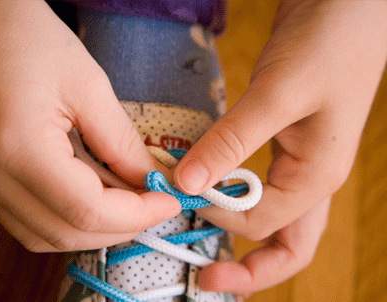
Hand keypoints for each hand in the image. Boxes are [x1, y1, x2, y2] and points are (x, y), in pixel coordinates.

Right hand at [0, 1, 179, 252]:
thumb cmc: (29, 38)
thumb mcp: (88, 86)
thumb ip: (122, 143)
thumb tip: (153, 180)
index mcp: (17, 147)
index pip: (87, 210)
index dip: (137, 214)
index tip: (170, 202)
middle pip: (66, 232)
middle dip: (121, 226)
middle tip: (156, 205)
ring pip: (46, 235)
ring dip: (96, 227)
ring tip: (132, 201)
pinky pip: (31, 219)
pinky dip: (71, 217)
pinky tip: (99, 193)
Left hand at [174, 0, 386, 295]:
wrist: (347, 8)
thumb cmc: (327, 45)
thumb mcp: (276, 94)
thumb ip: (232, 141)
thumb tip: (187, 181)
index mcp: (316, 177)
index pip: (259, 222)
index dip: (216, 215)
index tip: (182, 193)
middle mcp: (311, 180)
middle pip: (284, 246)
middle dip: (247, 269)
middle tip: (206, 279)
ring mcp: (300, 164)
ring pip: (275, 222)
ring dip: (242, 239)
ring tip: (211, 251)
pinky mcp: (286, 145)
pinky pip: (264, 189)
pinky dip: (239, 201)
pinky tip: (219, 195)